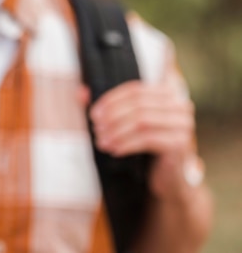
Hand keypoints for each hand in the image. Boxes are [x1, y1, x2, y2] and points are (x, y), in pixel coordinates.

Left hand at [90, 80, 198, 198]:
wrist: (167, 175)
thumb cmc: (144, 144)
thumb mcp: (125, 122)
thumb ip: (105, 105)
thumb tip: (81, 93)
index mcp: (167, 92)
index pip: (134, 89)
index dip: (111, 100)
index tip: (93, 114)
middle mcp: (180, 104)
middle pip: (138, 104)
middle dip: (112, 116)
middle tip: (97, 129)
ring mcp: (183, 124)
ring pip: (142, 121)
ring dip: (117, 131)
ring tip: (102, 142)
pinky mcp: (180, 144)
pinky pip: (148, 139)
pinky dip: (127, 144)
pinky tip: (114, 150)